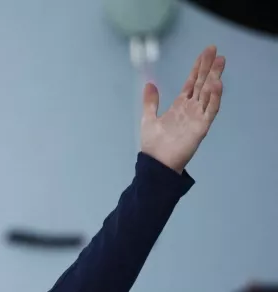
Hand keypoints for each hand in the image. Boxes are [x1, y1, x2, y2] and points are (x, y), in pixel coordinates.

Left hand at [140, 45, 224, 173]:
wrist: (156, 163)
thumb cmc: (153, 144)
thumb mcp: (149, 118)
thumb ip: (151, 101)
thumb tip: (150, 83)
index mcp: (180, 105)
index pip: (192, 82)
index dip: (198, 67)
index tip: (206, 53)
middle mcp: (191, 109)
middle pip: (202, 84)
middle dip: (209, 67)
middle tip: (215, 51)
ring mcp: (197, 117)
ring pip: (209, 94)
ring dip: (214, 78)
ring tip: (219, 63)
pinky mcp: (201, 127)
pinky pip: (210, 110)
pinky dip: (214, 98)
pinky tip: (216, 85)